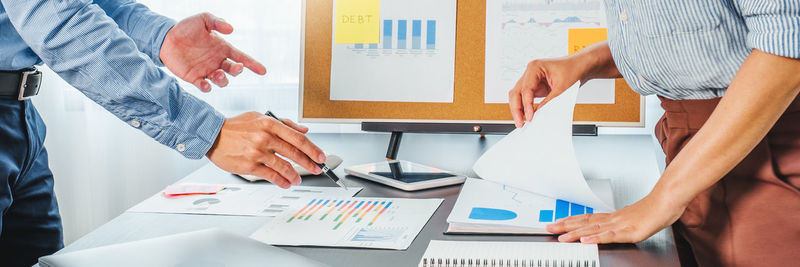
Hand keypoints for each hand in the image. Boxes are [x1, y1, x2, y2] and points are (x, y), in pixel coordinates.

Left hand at [160, 13, 266, 91]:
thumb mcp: (203, 19)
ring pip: (222, 81)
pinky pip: (205, 86)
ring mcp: (207, 70)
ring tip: (218, 74)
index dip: (253, 64)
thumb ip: (217, 22)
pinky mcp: (195, 78)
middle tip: (235, 67)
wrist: (166, 38)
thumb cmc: (186, 28)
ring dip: (223, 80)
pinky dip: (207, 87)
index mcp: (222, 48)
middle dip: (237, 71)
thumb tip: (231, 29)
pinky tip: (205, 84)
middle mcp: (217, 61)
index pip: (242, 57)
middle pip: (234, 71)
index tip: (263, 71)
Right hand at [205, 112, 325, 187]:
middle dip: (309, 163)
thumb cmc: (236, 126)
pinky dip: (281, 181)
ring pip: (284, 167)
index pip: (298, 138)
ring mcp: (257, 152)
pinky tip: (286, 183)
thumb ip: (284, 124)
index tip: (320, 156)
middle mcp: (265, 138)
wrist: (212, 135)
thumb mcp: (260, 117)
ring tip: (298, 179)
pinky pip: (271, 176)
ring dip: (295, 176)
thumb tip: (304, 129)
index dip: (312, 149)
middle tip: (316, 169)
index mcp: (270, 124)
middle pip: (295, 153)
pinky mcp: (250, 166)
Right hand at [508, 41, 619, 127]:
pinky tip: (527, 116)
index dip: (526, 104)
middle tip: (520, 122)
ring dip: (518, 109)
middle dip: (516, 108)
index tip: (530, 117)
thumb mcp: (562, 87)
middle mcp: (529, 73)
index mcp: (535, 67)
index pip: (526, 89)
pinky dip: (524, 107)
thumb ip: (549, 101)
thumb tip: (538, 114)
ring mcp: (531, 80)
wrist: (581, 66)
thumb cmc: (573, 70)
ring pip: (517, 96)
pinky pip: (524, 98)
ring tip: (521, 122)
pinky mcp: (534, 87)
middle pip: (516, 92)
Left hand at [545, 192, 685, 243]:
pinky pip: (611, 235)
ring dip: (576, 233)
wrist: (669, 200)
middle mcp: (613, 219)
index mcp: (613, 217)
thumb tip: (609, 229)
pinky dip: (597, 238)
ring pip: (594, 229)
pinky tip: (586, 240)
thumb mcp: (633, 219)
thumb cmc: (654, 209)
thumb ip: (620, 225)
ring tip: (561, 237)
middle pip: (585, 222)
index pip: (586, 218)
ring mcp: (621, 224)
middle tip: (548, 228)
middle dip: (565, 226)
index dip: (570, 221)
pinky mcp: (630, 231)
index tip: (555, 223)